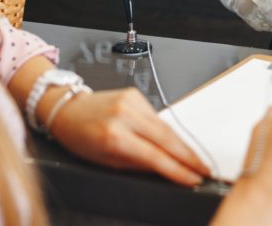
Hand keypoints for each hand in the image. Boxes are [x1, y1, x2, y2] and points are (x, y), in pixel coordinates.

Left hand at [48, 87, 208, 185]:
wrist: (67, 109)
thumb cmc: (80, 137)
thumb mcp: (105, 161)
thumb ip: (137, 165)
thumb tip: (165, 170)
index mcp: (114, 136)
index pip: (155, 156)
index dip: (178, 170)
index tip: (192, 179)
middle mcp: (124, 115)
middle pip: (167, 138)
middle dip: (189, 156)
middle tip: (204, 170)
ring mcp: (131, 101)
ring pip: (166, 126)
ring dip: (182, 144)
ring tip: (195, 160)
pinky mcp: (135, 93)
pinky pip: (157, 115)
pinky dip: (167, 130)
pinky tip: (174, 141)